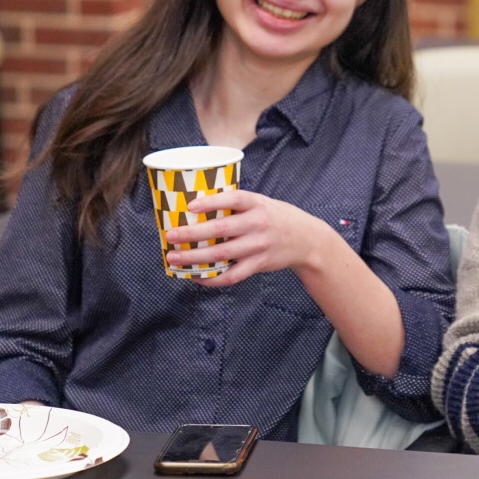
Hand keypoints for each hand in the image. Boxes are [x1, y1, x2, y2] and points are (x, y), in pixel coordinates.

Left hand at [164, 190, 342, 286]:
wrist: (308, 240)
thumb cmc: (278, 218)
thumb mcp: (264, 203)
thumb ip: (239, 204)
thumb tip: (198, 206)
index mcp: (258, 204)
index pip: (233, 199)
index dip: (211, 202)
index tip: (190, 206)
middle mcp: (258, 224)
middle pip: (221, 229)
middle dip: (192, 233)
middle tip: (170, 235)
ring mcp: (259, 245)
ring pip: (222, 254)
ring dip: (195, 258)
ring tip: (174, 258)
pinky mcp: (259, 264)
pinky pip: (232, 275)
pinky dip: (212, 278)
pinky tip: (197, 277)